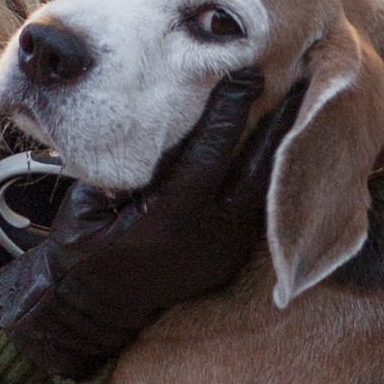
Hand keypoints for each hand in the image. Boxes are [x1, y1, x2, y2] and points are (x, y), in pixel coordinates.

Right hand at [0, 71, 300, 383]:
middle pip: (257, 170)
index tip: (247, 72)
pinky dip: (270, 177)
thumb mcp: (89, 205)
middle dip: (278, 124)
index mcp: (171, 218)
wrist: (94, 310)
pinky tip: (279, 147)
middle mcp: (209, 236)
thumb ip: (122, 168)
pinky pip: (259, 211)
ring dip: (280, 149)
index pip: (210, 152)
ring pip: (265, 191)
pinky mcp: (230, 258)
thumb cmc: (84, 250)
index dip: (230, 110)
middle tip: (299, 79)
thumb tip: (153, 121)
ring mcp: (225, 251)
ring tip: (298, 106)